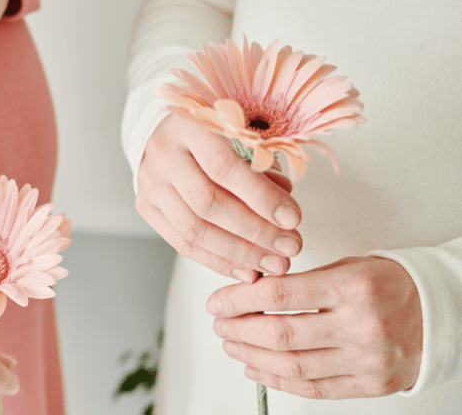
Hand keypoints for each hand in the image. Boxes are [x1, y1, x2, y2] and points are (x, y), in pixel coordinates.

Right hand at [136, 113, 302, 282]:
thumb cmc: (217, 131)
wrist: (171, 133)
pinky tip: (247, 270)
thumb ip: (263, 167)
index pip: (224, 167)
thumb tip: (284, 215)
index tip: (293, 219)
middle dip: (254, 231)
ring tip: (272, 264)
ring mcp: (150, 181)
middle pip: (207, 203)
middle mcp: (163, 152)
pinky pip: (182, 243)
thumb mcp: (244, 132)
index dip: (260, 196)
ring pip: (193, 229)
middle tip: (290, 248)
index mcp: (189, 123)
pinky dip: (217, 261)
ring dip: (238, 253)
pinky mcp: (146, 206)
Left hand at [207, 256, 421, 398]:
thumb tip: (246, 292)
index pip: (279, 295)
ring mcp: (367, 360)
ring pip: (292, 366)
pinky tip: (256, 368)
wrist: (438, 312)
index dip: (238, 300)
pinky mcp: (371, 385)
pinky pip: (313, 389)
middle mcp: (362, 326)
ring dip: (251, 357)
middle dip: (238, 330)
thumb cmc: (387, 285)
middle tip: (220, 324)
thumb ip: (300, 282)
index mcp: (353, 288)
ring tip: (232, 345)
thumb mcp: (346, 267)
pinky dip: (277, 381)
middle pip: (280, 335)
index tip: (217, 302)